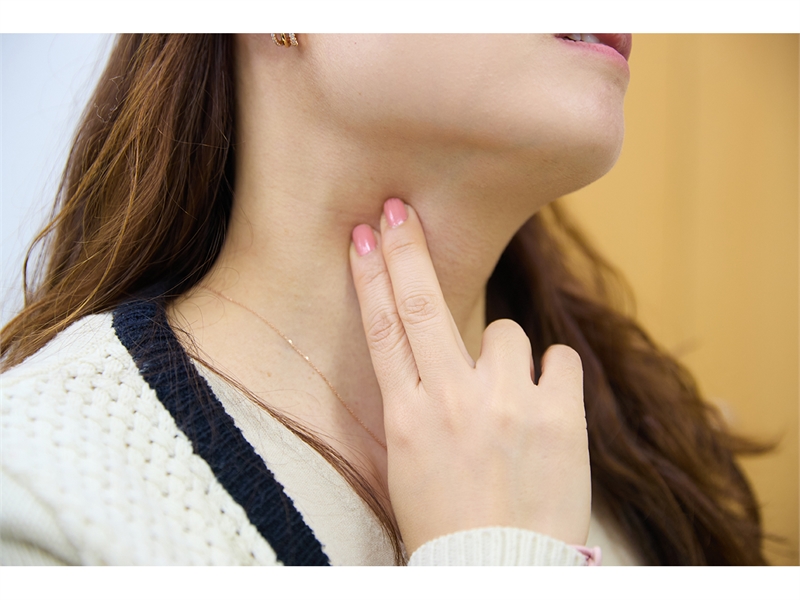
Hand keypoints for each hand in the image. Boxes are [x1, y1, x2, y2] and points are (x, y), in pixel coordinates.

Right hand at [349, 198, 590, 554]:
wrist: (499, 572)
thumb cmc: (446, 522)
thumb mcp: (406, 462)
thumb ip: (412, 403)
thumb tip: (419, 356)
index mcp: (408, 417)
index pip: (383, 330)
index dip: (372, 276)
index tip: (366, 234)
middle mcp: (454, 401)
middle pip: (423, 307)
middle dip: (408, 252)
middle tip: (400, 211)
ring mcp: (509, 405)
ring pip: (507, 333)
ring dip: (506, 356)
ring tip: (507, 402)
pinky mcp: (560, 417)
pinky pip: (559, 359)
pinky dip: (552, 376)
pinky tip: (544, 407)